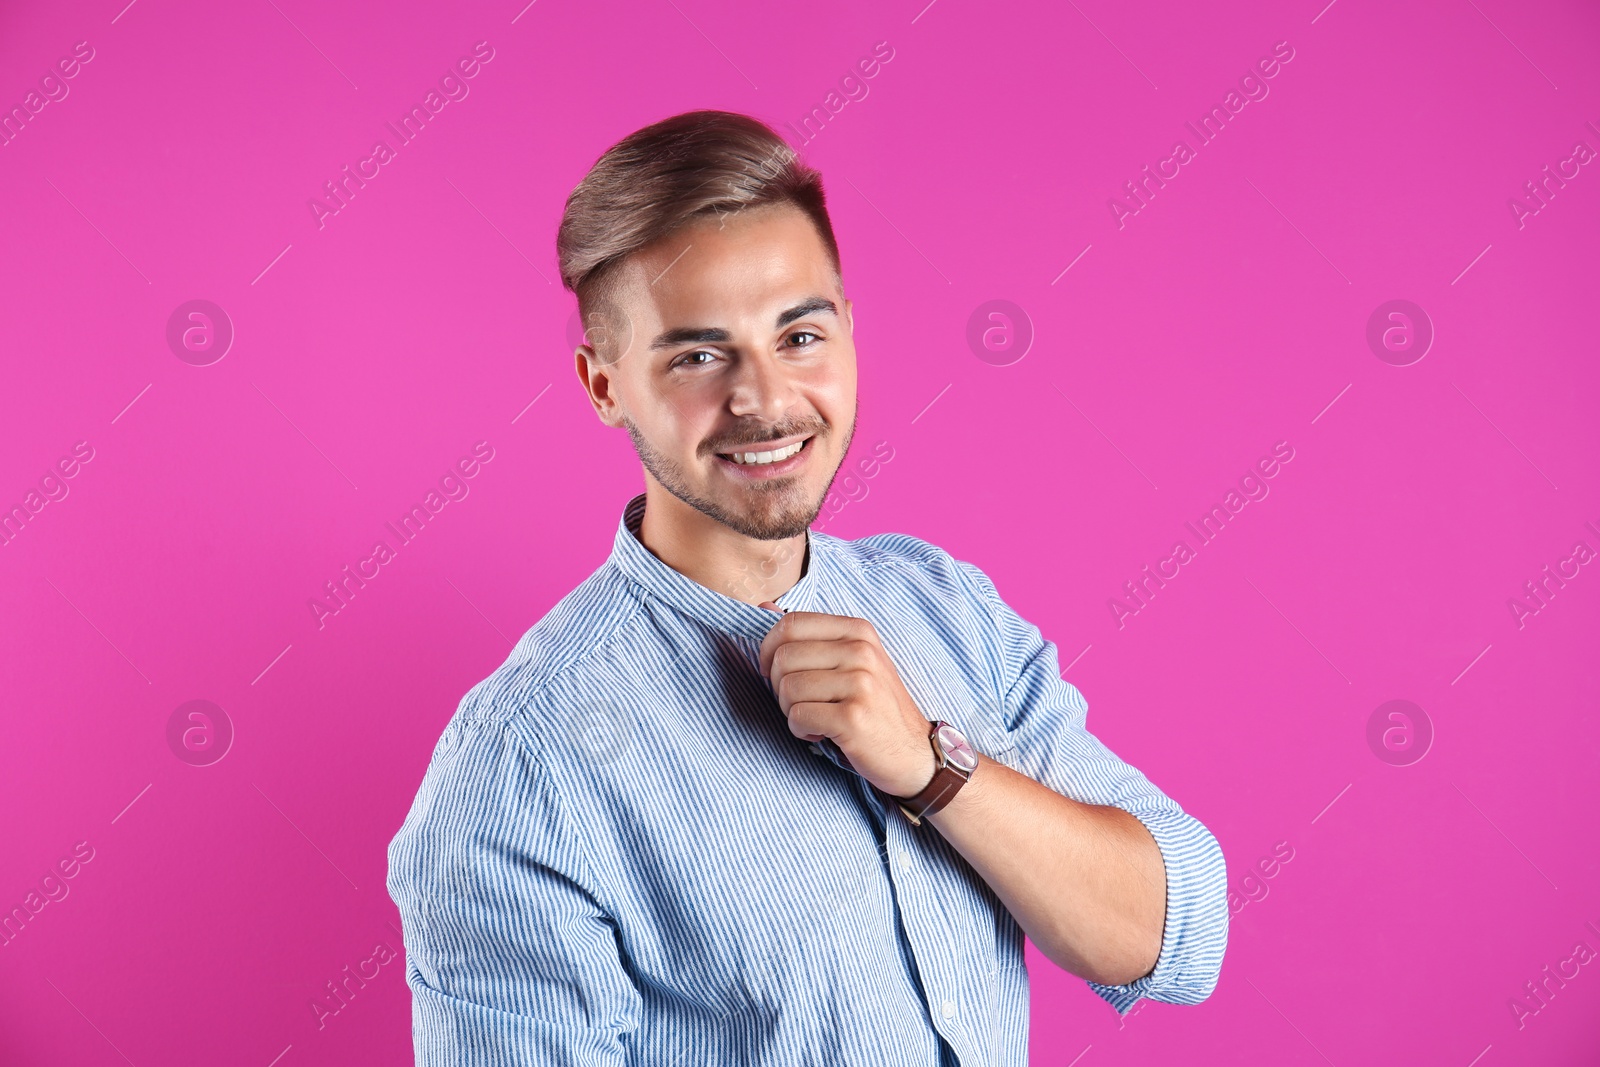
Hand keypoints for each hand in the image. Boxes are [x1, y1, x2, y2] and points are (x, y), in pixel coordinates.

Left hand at [756, 603, 937, 798]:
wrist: (913, 751)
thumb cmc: (873, 706)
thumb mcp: (849, 661)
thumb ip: (808, 634)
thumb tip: (763, 605)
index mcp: (858, 631)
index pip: (790, 624)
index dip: (768, 649)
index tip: (773, 671)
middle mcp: (861, 651)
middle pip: (783, 657)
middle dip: (778, 686)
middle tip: (801, 702)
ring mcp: (860, 683)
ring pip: (788, 688)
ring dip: (790, 711)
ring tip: (815, 718)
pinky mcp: (854, 717)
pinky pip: (798, 717)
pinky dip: (801, 730)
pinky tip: (821, 733)